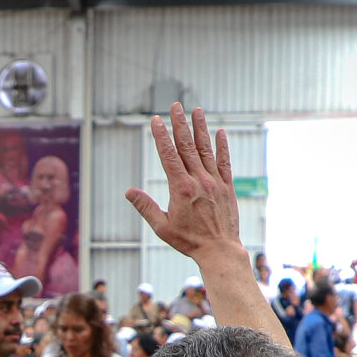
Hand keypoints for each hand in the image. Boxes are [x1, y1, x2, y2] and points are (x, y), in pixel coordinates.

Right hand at [124, 104, 241, 262]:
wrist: (220, 250)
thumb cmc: (189, 241)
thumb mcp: (162, 227)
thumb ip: (146, 207)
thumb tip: (129, 192)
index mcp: (181, 188)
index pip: (168, 155)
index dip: (161, 136)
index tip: (156, 120)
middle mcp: (198, 180)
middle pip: (187, 146)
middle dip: (180, 124)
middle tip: (175, 106)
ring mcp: (215, 182)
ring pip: (206, 149)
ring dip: (200, 128)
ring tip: (197, 110)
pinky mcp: (227, 187)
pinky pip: (224, 162)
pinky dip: (222, 146)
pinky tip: (220, 132)